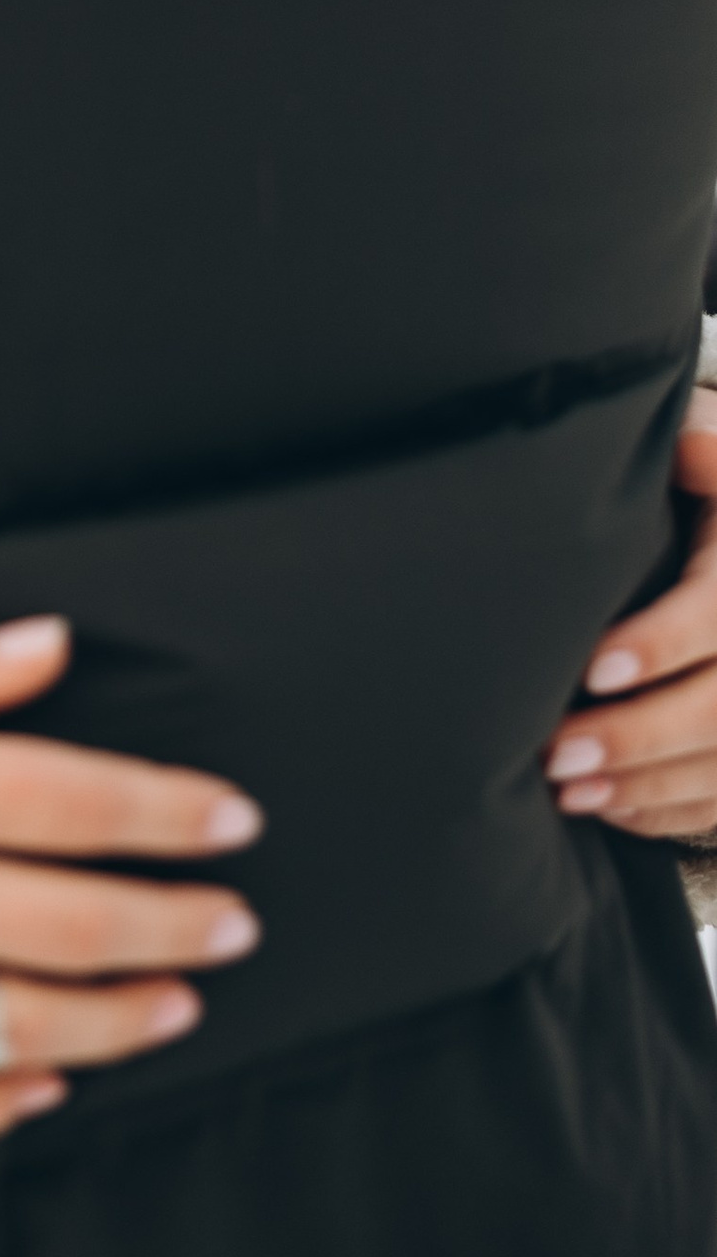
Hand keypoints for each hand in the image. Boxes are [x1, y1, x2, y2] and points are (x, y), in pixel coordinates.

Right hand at [0, 612, 260, 1145]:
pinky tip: (38, 1087)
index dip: (169, 812)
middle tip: (236, 920)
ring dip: (117, 1019)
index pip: (77, 799)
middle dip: (175, 922)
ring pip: (21, 1023)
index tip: (234, 819)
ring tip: (173, 1005)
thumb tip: (51, 651)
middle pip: (76, 919)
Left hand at [548, 386, 716, 843]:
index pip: (714, 619)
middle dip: (637, 737)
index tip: (592, 667)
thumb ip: (700, 454)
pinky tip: (610, 809)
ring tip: (567, 790)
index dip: (659, 646)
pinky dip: (669, 814)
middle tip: (555, 754)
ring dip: (645, 787)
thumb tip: (676, 442)